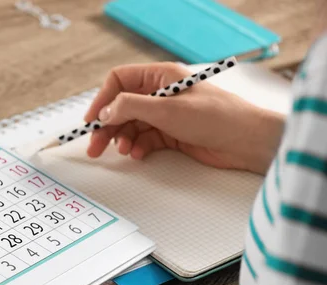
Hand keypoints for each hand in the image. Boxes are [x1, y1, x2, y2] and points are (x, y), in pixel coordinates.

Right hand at [84, 62, 284, 173]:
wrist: (246, 141)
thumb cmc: (216, 117)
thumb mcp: (167, 109)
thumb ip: (131, 107)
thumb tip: (105, 111)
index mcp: (160, 76)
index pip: (119, 82)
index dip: (102, 100)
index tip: (92, 121)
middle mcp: (161, 93)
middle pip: (122, 107)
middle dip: (107, 126)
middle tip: (95, 147)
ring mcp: (166, 115)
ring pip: (132, 125)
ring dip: (122, 138)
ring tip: (123, 151)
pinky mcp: (172, 134)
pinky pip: (145, 139)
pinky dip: (138, 147)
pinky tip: (138, 154)